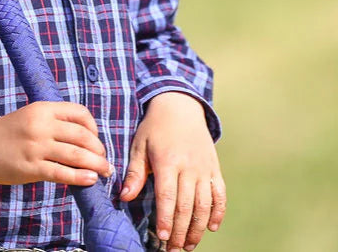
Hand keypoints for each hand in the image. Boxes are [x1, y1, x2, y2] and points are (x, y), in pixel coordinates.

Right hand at [0, 101, 112, 185]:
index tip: (96, 139)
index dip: (93, 126)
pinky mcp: (31, 168)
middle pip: (82, 135)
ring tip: (104, 172)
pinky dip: (80, 177)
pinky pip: (62, 173)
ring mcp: (36, 147)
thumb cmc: (11, 131)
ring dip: (96, 164)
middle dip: (99, 149)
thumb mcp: (32, 115)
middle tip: (105, 160)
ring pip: (75, 155)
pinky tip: (90, 180)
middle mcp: (42, 125)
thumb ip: (55, 121)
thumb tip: (85, 137)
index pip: (79, 113)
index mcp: (43, 109)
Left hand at [120, 92, 225, 250]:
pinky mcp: (215, 168)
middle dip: (179, 231)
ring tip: (189, 245)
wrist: (180, 106)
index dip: (165, 220)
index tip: (161, 237)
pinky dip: (218, 212)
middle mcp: (189, 166)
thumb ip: (135, 173)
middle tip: (172, 249)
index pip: (167, 197)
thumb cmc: (155, 128)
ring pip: (204, 204)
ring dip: (198, 228)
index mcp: (168, 161)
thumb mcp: (140, 145)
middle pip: (186, 206)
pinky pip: (220, 194)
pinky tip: (212, 227)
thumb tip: (124, 197)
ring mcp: (205, 168)